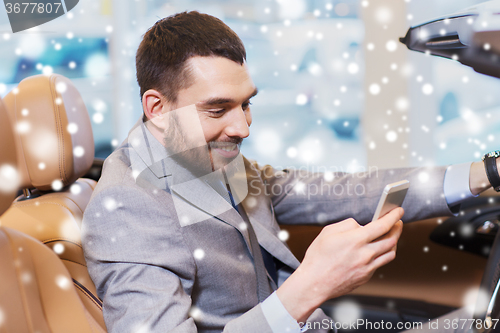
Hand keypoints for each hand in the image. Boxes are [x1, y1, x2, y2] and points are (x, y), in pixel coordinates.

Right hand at [276, 207, 403, 322]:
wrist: (315, 283)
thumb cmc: (318, 257)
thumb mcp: (328, 232)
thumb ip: (348, 225)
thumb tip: (360, 225)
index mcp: (356, 240)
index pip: (382, 225)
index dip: (393, 216)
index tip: (398, 210)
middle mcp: (365, 254)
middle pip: (391, 239)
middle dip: (397, 228)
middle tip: (398, 222)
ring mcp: (367, 267)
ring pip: (390, 253)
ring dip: (394, 242)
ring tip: (392, 235)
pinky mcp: (366, 276)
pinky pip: (380, 263)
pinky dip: (382, 254)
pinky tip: (378, 250)